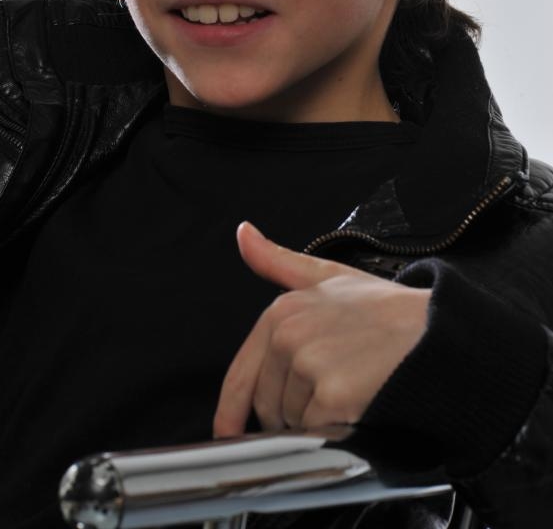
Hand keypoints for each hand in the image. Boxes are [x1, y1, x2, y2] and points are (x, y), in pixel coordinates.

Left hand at [213, 222, 429, 437]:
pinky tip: (357, 408)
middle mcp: (289, 335)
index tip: (230, 431)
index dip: (232, 411)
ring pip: (292, 423)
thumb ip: (278, 261)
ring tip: (350, 393)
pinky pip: (316, 434)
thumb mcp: (329, 276)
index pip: (240, 376)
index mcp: (281, 310)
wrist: (438, 335)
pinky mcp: (332, 394)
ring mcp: (310, 364)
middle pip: (266, 406)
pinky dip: (334, 432)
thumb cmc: (388, 311)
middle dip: (289, 414)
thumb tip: (243, 234)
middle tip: (329, 394)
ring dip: (314, 423)